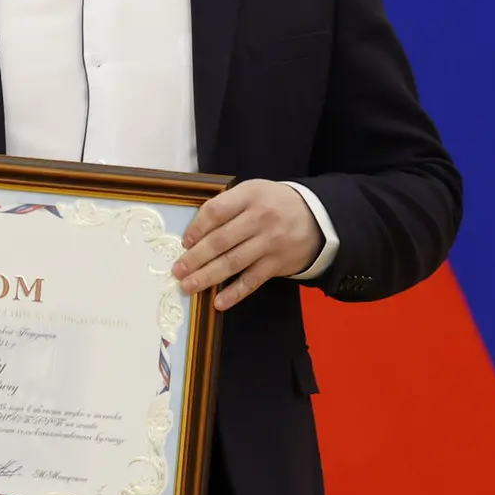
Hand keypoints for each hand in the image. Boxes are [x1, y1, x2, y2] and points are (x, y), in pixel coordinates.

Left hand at [174, 180, 321, 311]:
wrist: (317, 217)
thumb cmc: (273, 203)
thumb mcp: (252, 192)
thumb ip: (226, 206)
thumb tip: (194, 233)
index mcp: (249, 196)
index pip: (216, 212)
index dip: (196, 228)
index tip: (184, 243)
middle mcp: (260, 219)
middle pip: (220, 241)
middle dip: (195, 258)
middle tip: (177, 270)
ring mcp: (270, 243)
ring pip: (233, 262)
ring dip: (207, 277)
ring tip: (188, 286)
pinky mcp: (278, 263)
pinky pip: (252, 280)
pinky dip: (235, 293)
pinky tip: (219, 302)